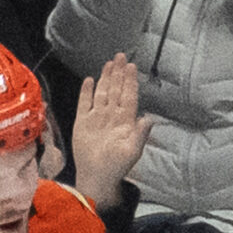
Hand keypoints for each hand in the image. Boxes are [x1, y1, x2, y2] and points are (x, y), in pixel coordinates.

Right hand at [72, 53, 154, 210]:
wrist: (97, 176)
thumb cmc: (117, 166)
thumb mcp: (133, 151)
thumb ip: (141, 134)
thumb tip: (150, 118)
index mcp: (125, 120)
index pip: (128, 96)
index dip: (130, 81)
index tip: (131, 66)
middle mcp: (112, 115)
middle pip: (116, 89)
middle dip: (119, 73)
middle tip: (121, 56)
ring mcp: (97, 117)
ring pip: (102, 92)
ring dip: (105, 78)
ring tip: (109, 63)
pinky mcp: (83, 122)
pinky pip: (85, 103)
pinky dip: (86, 91)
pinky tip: (89, 80)